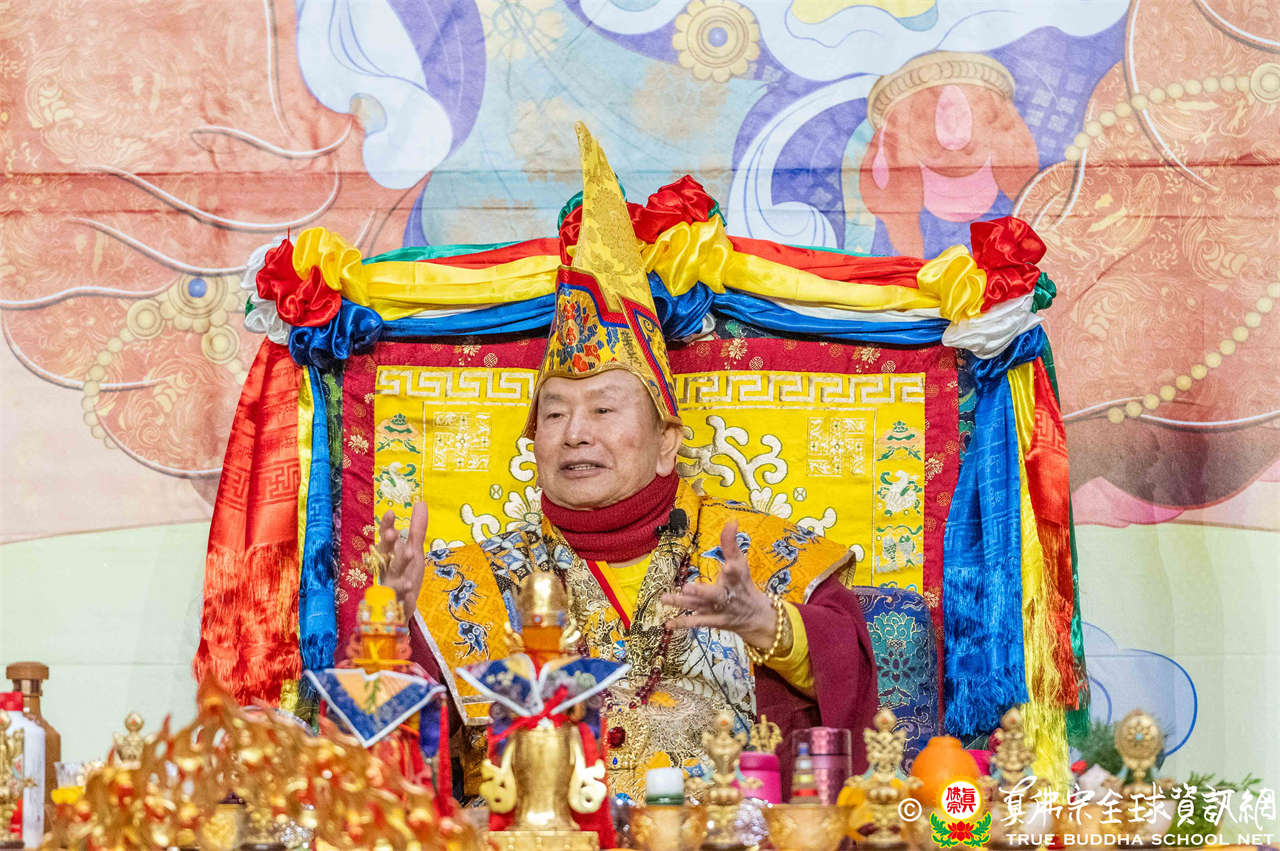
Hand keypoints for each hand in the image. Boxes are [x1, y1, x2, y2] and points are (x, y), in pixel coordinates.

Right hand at [375, 502, 428, 615]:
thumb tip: (421, 502)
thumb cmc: (405, 574)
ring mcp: (391, 586)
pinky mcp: (398, 602)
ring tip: (409, 552)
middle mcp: (387, 568)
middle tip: (392, 532)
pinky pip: (401, 598)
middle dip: (387, 543)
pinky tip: (410, 588)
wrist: (401, 607)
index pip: (385, 538)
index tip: (390, 512)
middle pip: (384, 554)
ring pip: (393, 574)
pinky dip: (405, 593)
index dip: (386, 526)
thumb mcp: (414, 550)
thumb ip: (417, 529)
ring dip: (400, 563)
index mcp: (390, 555)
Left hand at [661, 520, 776, 648]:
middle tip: (688, 587)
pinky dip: (682, 622)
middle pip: (716, 595)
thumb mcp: (740, 563)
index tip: (729, 565)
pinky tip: (667, 623)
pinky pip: (695, 622)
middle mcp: (727, 595)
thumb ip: (731, 543)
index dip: (733, 568)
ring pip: (699, 607)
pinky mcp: (711, 621)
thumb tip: (732, 520)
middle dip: (703, 592)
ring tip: (665, 598)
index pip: (736, 571)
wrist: (756, 616)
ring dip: (683, 603)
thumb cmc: (743, 584)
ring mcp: (718, 610)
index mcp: (736, 579)